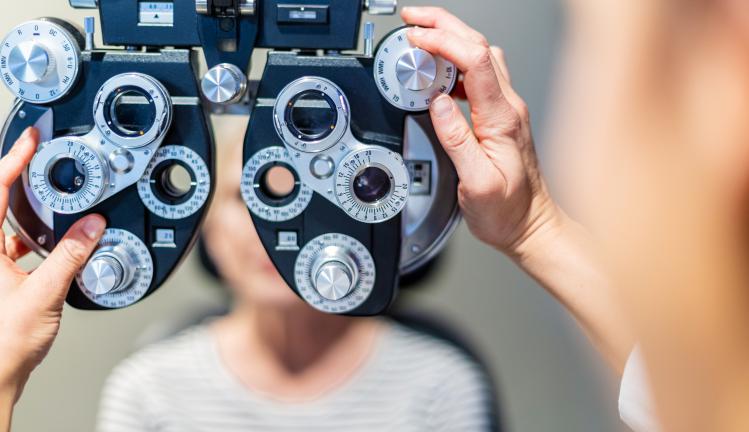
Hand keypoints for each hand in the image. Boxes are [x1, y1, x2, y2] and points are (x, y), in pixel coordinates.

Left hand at [0, 128, 105, 403]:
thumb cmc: (3, 343)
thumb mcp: (44, 294)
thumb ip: (71, 256)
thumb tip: (92, 226)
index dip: (11, 161)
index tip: (30, 141)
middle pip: (0, 203)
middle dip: (21, 179)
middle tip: (43, 159)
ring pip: (9, 226)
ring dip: (32, 212)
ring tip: (57, 201)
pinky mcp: (0, 278)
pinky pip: (17, 246)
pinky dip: (36, 238)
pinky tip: (55, 243)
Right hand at [402, 7, 634, 372]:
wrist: (532, 227)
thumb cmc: (509, 213)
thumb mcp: (477, 184)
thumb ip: (458, 141)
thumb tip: (438, 104)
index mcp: (502, 118)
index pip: (475, 61)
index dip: (443, 42)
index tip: (415, 39)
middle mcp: (509, 107)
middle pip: (479, 46)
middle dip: (444, 25)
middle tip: (412, 19)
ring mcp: (507, 109)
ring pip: (481, 55)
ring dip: (451, 37)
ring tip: (422, 33)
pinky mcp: (501, 117)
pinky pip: (479, 76)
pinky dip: (456, 61)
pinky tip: (439, 70)